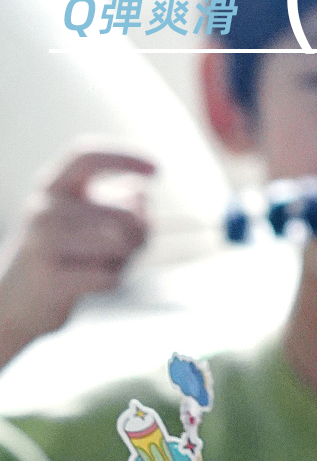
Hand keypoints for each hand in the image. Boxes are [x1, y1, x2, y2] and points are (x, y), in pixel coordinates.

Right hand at [0, 149, 155, 369]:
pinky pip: (110, 276)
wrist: (14, 303)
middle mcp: (44, 208)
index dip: (124, 157)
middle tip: (122, 253)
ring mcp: (44, 242)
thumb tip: (142, 196)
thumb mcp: (91, 224)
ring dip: (124, 261)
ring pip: (120, 244)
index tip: (157, 169)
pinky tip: (89, 284)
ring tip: (100, 265)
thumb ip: (123, 205)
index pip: (87, 156)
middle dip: (139, 238)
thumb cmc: (65, 259)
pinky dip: (111, 282)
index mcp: (52, 186)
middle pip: (125, 214)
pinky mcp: (52, 278)